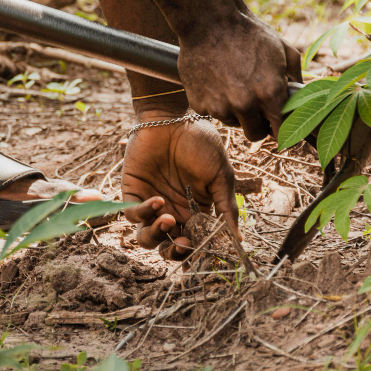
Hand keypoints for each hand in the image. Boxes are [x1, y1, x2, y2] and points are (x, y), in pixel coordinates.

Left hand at [121, 114, 237, 259]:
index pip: (193, 241)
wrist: (172, 118)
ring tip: (168, 220)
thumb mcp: (220, 175)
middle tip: (183, 245)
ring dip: (157, 236)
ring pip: (147, 238)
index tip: (202, 250)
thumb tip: (238, 239)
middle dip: (174, 253)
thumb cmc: (199, 142)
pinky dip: (144, 213)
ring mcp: (150, 203)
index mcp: (194, 210)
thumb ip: (226, 207)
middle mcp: (171, 210)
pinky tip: (158, 200)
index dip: (196, 251)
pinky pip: (133, 215)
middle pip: (168, 246)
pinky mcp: (132, 192)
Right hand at [178, 10, 301, 140]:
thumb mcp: (282, 48)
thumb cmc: (248, 32)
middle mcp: (244, 104)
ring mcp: (218, 105)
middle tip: (256, 105)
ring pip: (232, 122)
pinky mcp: (198, 103)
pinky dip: (214, 101)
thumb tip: (302, 93)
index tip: (277, 121)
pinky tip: (216, 80)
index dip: (280, 127)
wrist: (209, 19)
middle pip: (255, 134)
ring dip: (235, 111)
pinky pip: (211, 111)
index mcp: (269, 93)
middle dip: (258, 123)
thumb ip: (296, 75)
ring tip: (233, 84)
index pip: (281, 131)